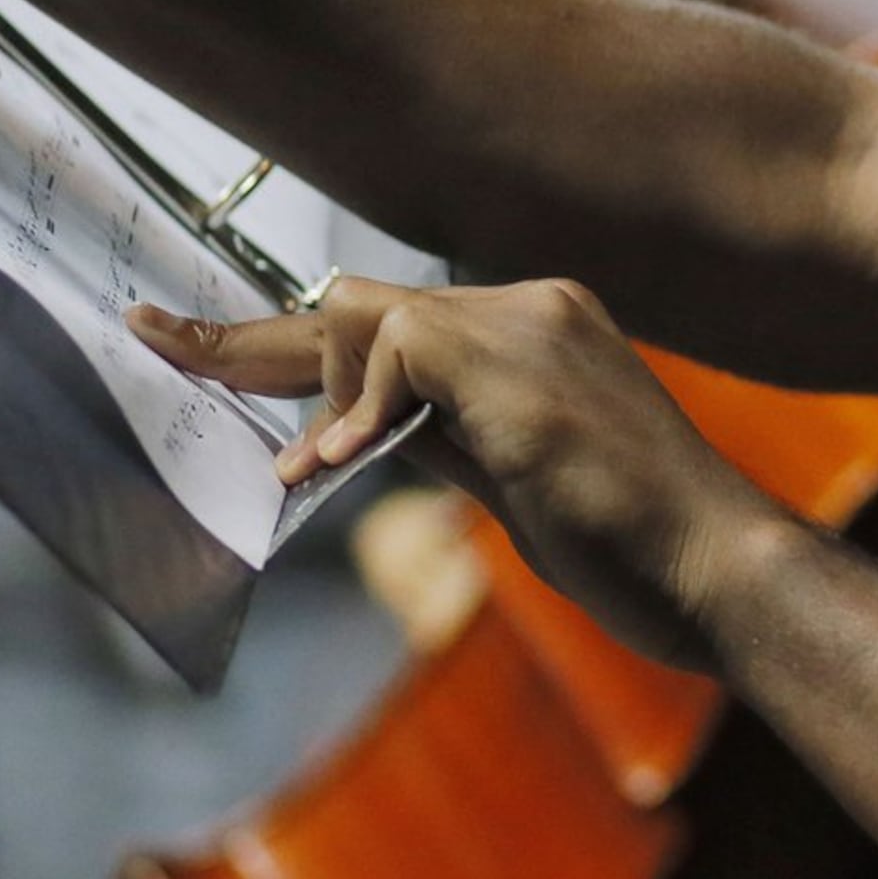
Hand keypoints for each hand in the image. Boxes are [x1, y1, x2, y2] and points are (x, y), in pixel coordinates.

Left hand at [133, 277, 790, 670]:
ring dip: (319, 397)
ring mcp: (529, 324)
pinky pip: (392, 350)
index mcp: (541, 331)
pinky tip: (341, 466)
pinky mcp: (516, 360)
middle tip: (153, 337)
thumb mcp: (519, 488)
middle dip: (249, 337)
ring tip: (309, 473)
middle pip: (359, 305)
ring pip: (365, 317)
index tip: (203, 348)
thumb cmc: (639, 551)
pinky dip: (352, 411)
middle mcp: (534, 306)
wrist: (724, 573)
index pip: (392, 326)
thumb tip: (358, 434)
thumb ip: (443, 442)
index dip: (293, 346)